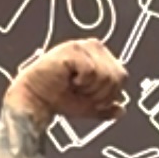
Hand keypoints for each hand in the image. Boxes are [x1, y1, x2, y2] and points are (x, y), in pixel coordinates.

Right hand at [6, 39, 127, 128]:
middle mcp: (94, 48)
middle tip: (81, 93)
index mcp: (100, 57)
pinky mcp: (72, 49)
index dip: (109, 94)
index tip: (91, 98)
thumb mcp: (89, 107)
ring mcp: (83, 46)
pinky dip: (81, 82)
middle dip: (101, 94)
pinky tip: (69, 79)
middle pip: (117, 76)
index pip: (121, 76)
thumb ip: (106, 108)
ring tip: (74, 86)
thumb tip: (121, 110)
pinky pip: (91, 71)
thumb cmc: (58, 98)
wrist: (37, 99)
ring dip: (90, 89)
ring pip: (105, 75)